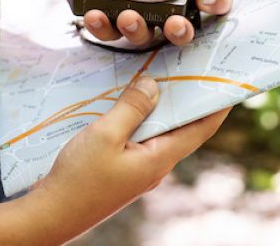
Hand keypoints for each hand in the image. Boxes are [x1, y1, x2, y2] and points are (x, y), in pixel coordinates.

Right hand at [33, 77, 230, 240]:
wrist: (51, 213)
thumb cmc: (79, 177)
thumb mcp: (106, 135)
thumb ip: (132, 108)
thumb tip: (154, 85)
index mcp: (160, 159)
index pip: (202, 128)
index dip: (218, 105)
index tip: (229, 81)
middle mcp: (156, 164)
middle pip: (182, 126)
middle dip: (188, 97)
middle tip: (191, 65)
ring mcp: (139, 167)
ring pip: (159, 129)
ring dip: (161, 104)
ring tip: (162, 73)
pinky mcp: (123, 166)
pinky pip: (140, 135)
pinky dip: (141, 115)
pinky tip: (129, 98)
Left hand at [53, 0, 232, 46]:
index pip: (207, 1)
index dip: (215, 5)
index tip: (207, 1)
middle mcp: (159, 5)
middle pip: (180, 30)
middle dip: (181, 32)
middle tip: (175, 24)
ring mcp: (133, 17)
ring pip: (144, 37)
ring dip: (138, 30)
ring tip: (127, 15)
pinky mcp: (106, 24)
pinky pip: (109, 34)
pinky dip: (103, 26)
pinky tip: (95, 14)